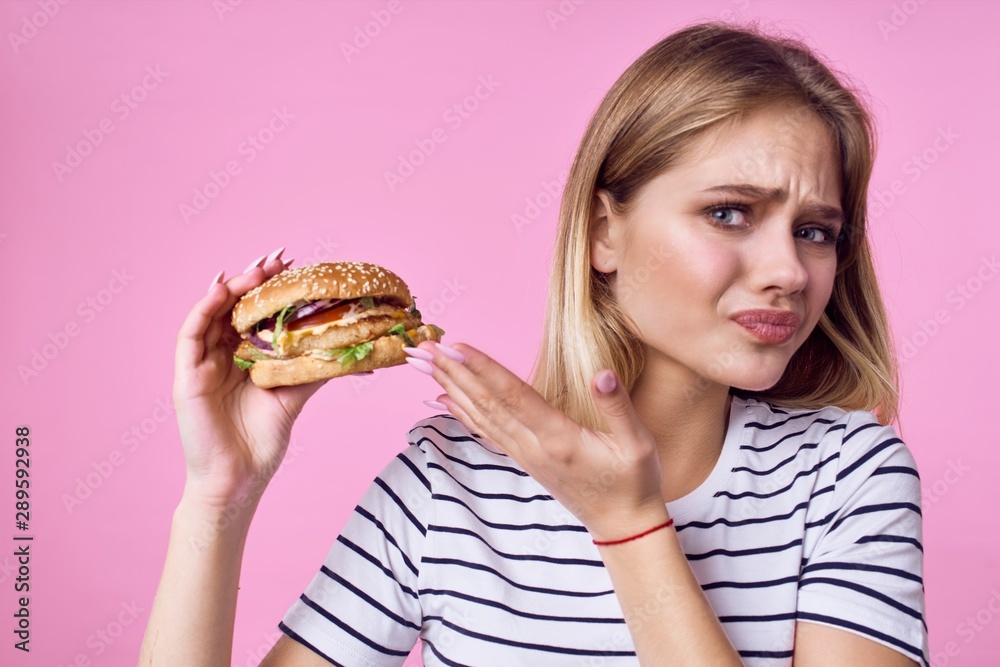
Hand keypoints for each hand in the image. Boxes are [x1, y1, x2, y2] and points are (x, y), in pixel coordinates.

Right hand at [173, 250, 371, 508]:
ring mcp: (202, 363)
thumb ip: (312, 369)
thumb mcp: (293, 395)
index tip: (294, 266)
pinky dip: (204, 308)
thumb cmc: (262, 441)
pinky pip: (190, 334)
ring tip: (257, 269)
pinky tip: (221, 289)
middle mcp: (221, 355)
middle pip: (234, 306)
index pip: (255, 313)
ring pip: (212, 313)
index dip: (270, 288)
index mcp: (244, 357)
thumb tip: (352, 352)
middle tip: (277, 259)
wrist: (238, 479)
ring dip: (233, 287)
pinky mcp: (185, 375)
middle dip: (254, 279)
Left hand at [408, 340, 667, 540]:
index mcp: (558, 437)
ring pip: (480, 415)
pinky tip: (444, 397)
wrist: (622, 525)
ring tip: (425, 363)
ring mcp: (524, 454)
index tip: (455, 345)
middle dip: (452, 371)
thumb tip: (602, 373)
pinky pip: (485, 431)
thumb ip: (617, 407)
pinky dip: (462, 412)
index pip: (512, 395)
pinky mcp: (523, 459)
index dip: (482, 368)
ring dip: (451, 386)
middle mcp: (533, 446)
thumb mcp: (638, 444)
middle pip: (485, 403)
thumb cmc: (634, 482)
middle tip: (422, 347)